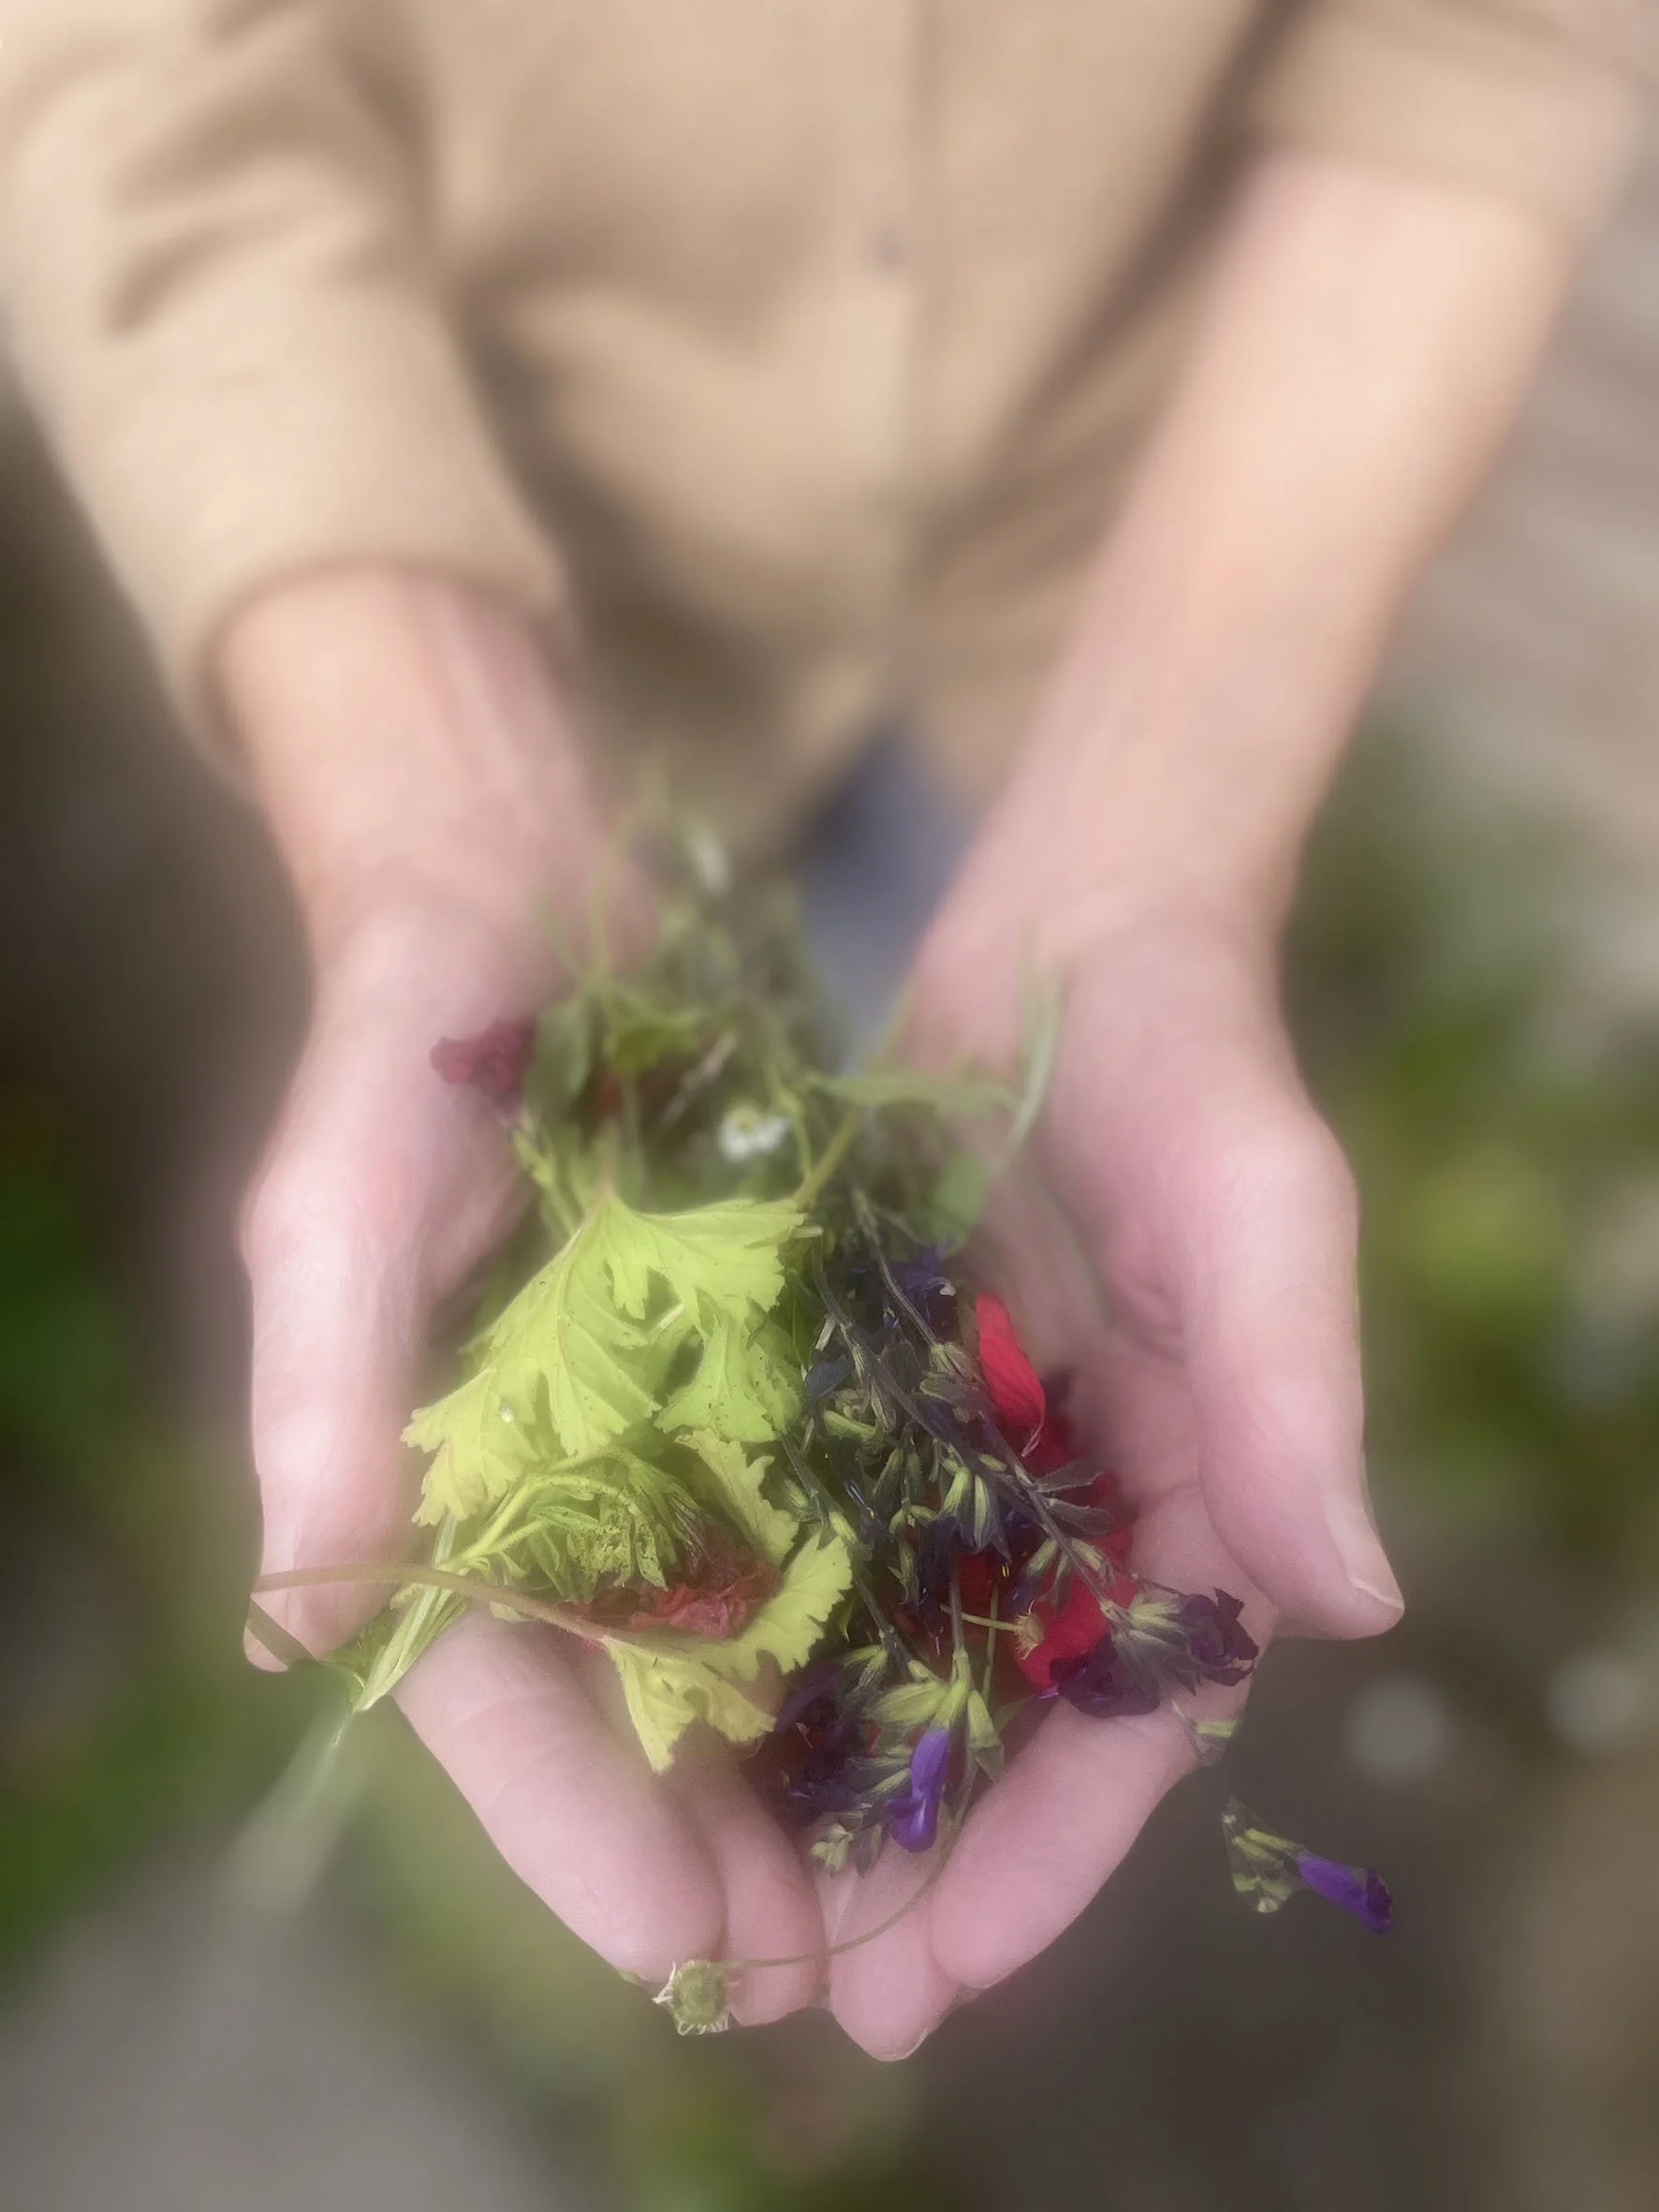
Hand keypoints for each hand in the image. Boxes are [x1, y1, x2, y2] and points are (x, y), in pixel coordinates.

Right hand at [226, 567, 822, 2018]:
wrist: (518, 887)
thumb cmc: (413, 1030)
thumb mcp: (350, 1180)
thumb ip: (322, 1380)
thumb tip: (299, 1605)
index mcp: (433, 1476)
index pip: (495, 1698)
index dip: (581, 1836)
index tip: (690, 1949)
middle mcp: (550, 1479)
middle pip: (630, 1710)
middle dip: (719, 1845)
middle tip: (836, 1971)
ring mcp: (655, 1424)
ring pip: (731, 1642)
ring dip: (807, 1767)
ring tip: (908, 1889)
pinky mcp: (751, 1359)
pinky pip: (813, 1519)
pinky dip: (870, 1612)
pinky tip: (954, 1689)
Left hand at [815, 144, 1569, 2055]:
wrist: (1080, 938)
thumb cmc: (1200, 1075)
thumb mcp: (1262, 1222)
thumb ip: (1297, 1401)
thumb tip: (1355, 1600)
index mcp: (1194, 1500)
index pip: (1138, 1719)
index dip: (1057, 1855)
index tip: (956, 1966)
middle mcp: (1081, 1505)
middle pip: (1008, 1726)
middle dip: (929, 1863)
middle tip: (824, 1994)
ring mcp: (976, 1457)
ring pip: (907, 1660)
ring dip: (835, 1784)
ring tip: (742, 1911)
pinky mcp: (884, 1391)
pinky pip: (829, 1539)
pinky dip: (778, 1634)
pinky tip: (689, 1713)